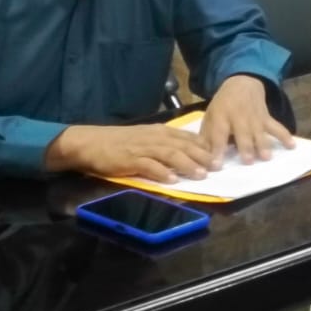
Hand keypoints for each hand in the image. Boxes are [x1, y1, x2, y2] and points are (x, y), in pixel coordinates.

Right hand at [45, 123, 216, 183]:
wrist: (90, 142)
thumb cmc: (119, 142)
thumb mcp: (146, 137)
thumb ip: (165, 143)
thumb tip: (187, 153)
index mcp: (160, 131)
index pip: (187, 137)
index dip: (204, 147)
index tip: (219, 156)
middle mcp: (154, 137)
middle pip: (183, 145)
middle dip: (202, 156)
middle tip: (217, 167)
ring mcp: (142, 148)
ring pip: (170, 154)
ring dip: (187, 164)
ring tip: (200, 174)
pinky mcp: (130, 159)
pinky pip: (148, 166)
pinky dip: (161, 172)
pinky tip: (172, 180)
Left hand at [199, 74, 293, 165]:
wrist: (242, 83)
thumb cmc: (223, 104)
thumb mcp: (210, 116)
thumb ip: (207, 136)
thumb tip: (202, 156)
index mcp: (221, 117)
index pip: (218, 135)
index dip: (217, 150)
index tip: (217, 165)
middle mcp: (239, 117)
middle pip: (243, 133)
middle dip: (246, 147)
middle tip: (248, 161)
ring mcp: (255, 117)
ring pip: (260, 132)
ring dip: (263, 144)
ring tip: (267, 157)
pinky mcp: (267, 118)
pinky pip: (277, 127)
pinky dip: (285, 136)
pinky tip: (292, 145)